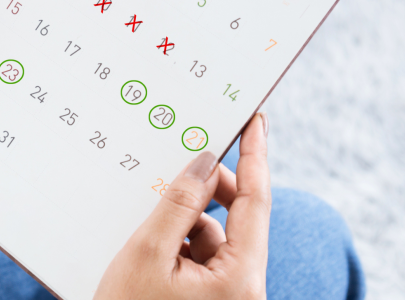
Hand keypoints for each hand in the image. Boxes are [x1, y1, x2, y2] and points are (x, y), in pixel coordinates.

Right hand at [94, 113, 270, 299]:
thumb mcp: (148, 253)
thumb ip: (178, 203)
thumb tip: (204, 163)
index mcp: (239, 280)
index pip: (256, 202)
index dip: (256, 156)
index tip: (256, 121)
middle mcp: (243, 289)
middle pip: (238, 221)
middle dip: (210, 192)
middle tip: (183, 166)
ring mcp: (228, 296)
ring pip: (215, 239)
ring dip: (187, 221)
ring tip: (152, 222)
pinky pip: (203, 256)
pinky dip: (181, 242)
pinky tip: (152, 244)